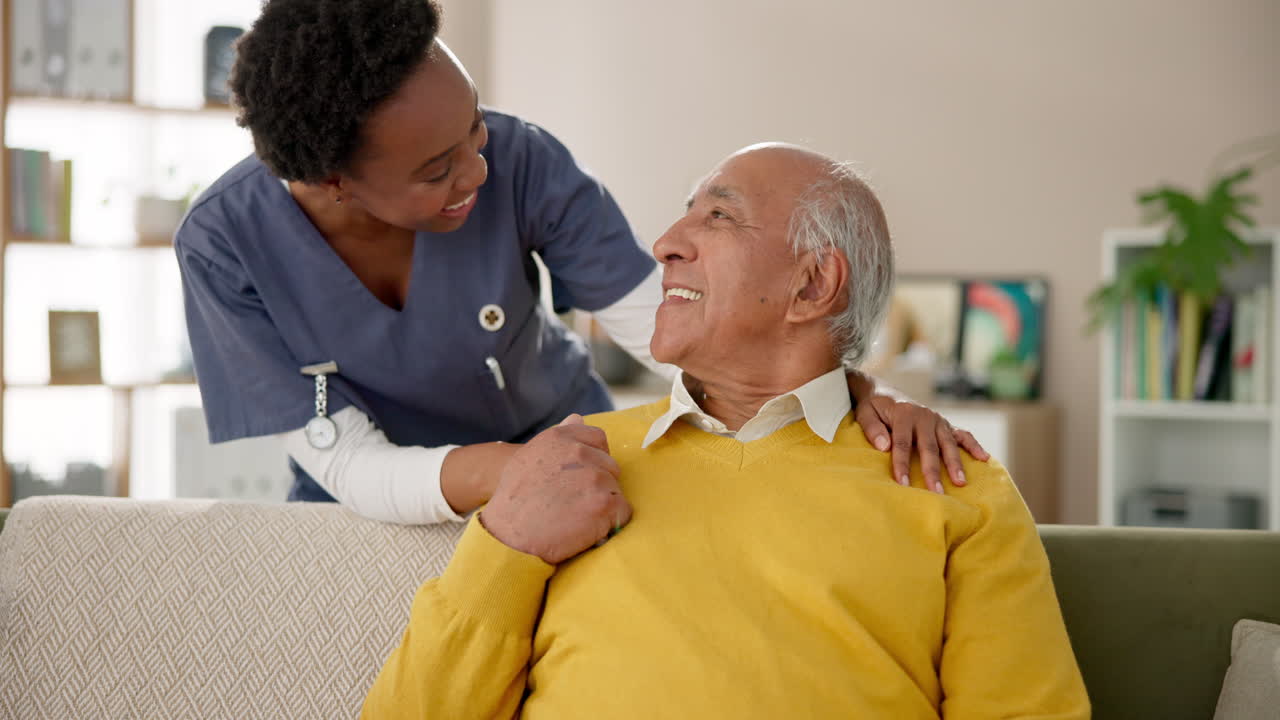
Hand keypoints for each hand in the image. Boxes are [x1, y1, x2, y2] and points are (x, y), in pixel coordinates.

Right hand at [480, 415, 631, 563]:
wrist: (509, 533)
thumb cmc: (515, 498)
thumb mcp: (530, 456)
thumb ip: (559, 438)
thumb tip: (578, 418)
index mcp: (562, 438)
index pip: (598, 439)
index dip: (594, 460)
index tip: (580, 478)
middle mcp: (580, 453)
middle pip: (611, 466)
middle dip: (599, 484)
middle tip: (576, 502)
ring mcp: (595, 478)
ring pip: (617, 490)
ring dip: (604, 505)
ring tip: (578, 517)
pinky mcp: (605, 503)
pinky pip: (623, 512)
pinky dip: (611, 523)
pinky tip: (589, 528)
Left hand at [847, 372, 989, 493]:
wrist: (883, 391)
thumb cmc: (872, 407)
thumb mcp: (865, 413)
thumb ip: (872, 428)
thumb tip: (883, 446)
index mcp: (904, 413)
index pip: (902, 443)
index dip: (902, 464)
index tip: (903, 484)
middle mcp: (924, 416)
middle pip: (929, 447)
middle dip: (932, 471)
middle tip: (936, 492)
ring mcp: (937, 420)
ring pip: (948, 444)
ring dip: (955, 463)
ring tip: (960, 483)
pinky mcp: (944, 424)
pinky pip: (962, 434)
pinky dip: (974, 445)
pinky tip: (984, 458)